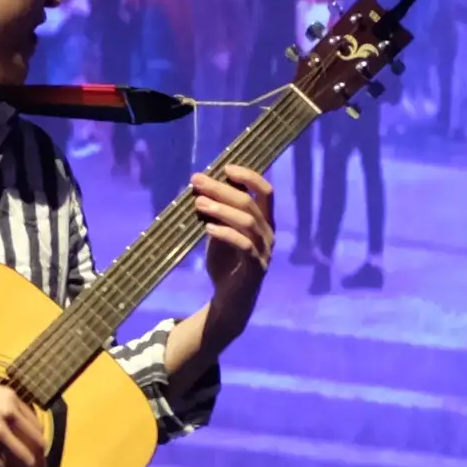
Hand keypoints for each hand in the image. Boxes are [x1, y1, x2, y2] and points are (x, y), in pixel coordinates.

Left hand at [189, 165, 272, 300]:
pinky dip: (226, 234)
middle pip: (250, 203)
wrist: (230, 298)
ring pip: (248, 221)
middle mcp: (268, 233)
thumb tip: (201, 188)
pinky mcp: (256, 267)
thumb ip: (217, 214)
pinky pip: (244, 245)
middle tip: (197, 182)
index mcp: (264, 221)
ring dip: (222, 209)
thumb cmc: (226, 262)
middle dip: (222, 189)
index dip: (249, 176)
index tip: (226, 167)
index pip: (265, 191)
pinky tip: (208, 228)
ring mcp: (264, 250)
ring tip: (199, 203)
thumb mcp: (219, 232)